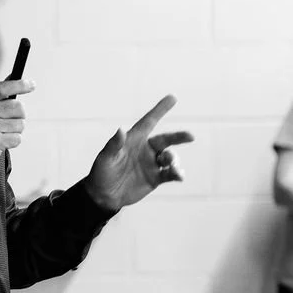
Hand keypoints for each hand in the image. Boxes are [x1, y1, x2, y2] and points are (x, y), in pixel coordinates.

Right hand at [0, 79, 35, 167]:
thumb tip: (14, 76)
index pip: (3, 88)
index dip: (19, 85)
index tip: (32, 85)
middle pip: (17, 107)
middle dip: (19, 115)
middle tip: (9, 120)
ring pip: (20, 125)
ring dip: (15, 130)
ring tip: (3, 132)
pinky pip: (17, 138)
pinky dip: (13, 141)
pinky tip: (2, 141)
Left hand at [84, 94, 193, 211]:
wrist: (104, 195)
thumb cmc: (102, 172)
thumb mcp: (106, 158)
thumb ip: (114, 144)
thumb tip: (121, 129)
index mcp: (134, 139)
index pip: (149, 121)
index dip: (160, 109)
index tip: (172, 97)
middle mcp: (146, 149)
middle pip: (166, 139)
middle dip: (178, 137)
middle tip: (190, 136)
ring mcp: (152, 163)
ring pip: (170, 157)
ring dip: (174, 159)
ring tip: (172, 164)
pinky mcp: (155, 178)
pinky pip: (170, 174)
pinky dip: (177, 174)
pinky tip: (179, 176)